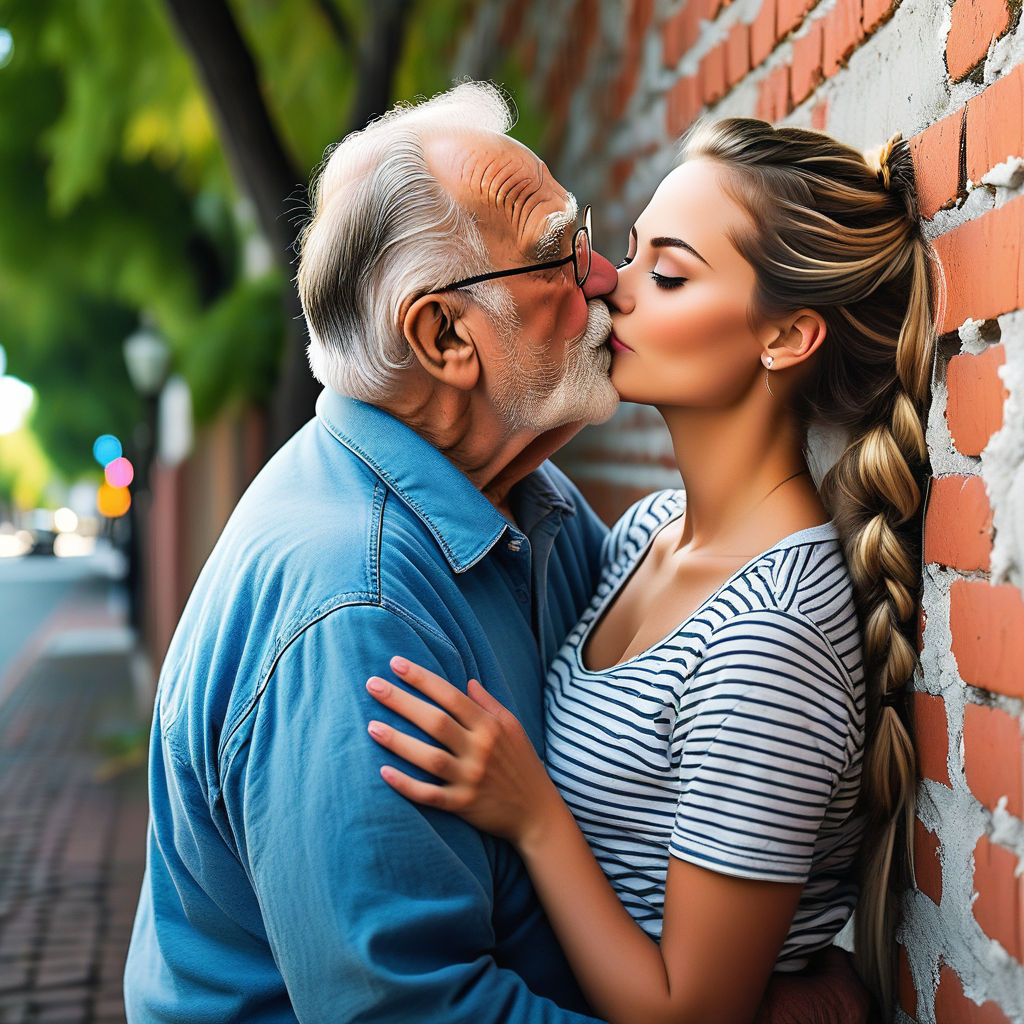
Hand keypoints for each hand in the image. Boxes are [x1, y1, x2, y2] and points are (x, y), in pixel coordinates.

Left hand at [366, 657, 556, 845]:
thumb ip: (488, 704)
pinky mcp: (462, 805)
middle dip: (402, 701)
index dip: (422, 678)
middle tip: (372, 685)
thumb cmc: (521, 764)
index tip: (395, 663)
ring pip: (429, 758)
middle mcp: (480, 750)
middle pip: (436, 722)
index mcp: (490, 727)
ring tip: (371, 726)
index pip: (451, 696)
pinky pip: (430, 795)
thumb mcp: (512, 727)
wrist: (536, 813)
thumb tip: (467, 682)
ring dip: (398, 742)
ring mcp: (470, 779)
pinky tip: (384, 773)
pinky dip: (406, 785)